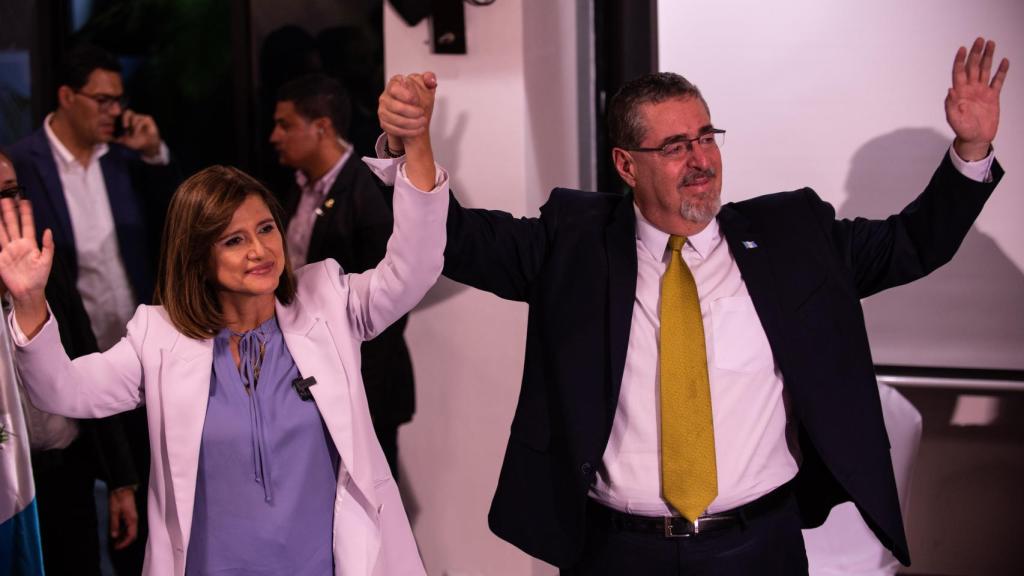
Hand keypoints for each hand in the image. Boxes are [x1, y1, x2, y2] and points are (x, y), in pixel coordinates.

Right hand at [0, 198, 52, 337]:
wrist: (28, 291)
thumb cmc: (40, 277)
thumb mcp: (47, 261)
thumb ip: (48, 246)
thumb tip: (48, 230)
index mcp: (30, 244)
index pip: (27, 225)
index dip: (26, 214)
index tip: (25, 201)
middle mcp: (17, 245)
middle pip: (12, 225)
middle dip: (9, 212)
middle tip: (6, 198)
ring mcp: (7, 251)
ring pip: (2, 232)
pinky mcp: (0, 258)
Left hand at [108, 486, 138, 549]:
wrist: (123, 487)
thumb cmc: (119, 499)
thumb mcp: (114, 511)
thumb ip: (115, 524)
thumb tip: (114, 536)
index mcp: (132, 520)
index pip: (131, 536)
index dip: (124, 543)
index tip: (116, 547)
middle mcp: (134, 519)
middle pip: (132, 534)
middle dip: (124, 542)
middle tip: (115, 546)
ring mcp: (133, 517)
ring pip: (131, 531)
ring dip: (124, 537)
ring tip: (115, 541)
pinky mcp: (130, 514)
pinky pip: (129, 526)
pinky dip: (124, 531)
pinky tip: (118, 532)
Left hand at [116, 109, 161, 157]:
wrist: (148, 146)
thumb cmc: (136, 142)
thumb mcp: (124, 141)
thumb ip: (117, 137)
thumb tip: (109, 136)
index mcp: (127, 120)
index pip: (122, 114)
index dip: (118, 114)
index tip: (115, 119)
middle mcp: (134, 118)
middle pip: (128, 112)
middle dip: (124, 118)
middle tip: (124, 126)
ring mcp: (141, 118)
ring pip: (134, 116)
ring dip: (132, 126)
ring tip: (132, 134)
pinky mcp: (147, 119)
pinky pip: (141, 120)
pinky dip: (137, 127)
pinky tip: (135, 133)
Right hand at [379, 72, 437, 152]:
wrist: (414, 113)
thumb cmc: (418, 98)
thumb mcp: (425, 87)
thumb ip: (429, 79)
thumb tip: (430, 79)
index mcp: (394, 84)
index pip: (395, 89)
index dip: (407, 96)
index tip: (417, 100)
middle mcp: (385, 97)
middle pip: (395, 106)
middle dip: (411, 112)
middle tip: (422, 113)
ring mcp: (383, 111)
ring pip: (394, 120)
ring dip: (411, 123)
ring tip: (423, 122)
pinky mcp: (384, 123)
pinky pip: (394, 130)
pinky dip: (408, 131)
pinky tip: (418, 129)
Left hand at [946, 37, 1009, 160]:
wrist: (976, 138)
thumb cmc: (963, 130)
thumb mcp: (954, 119)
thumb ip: (951, 105)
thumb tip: (950, 90)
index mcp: (959, 92)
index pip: (959, 72)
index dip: (960, 60)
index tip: (963, 48)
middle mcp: (970, 89)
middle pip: (973, 67)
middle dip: (976, 53)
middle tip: (980, 40)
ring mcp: (982, 91)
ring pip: (985, 70)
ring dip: (988, 57)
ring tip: (991, 44)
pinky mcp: (993, 96)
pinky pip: (997, 81)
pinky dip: (1001, 71)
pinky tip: (1004, 61)